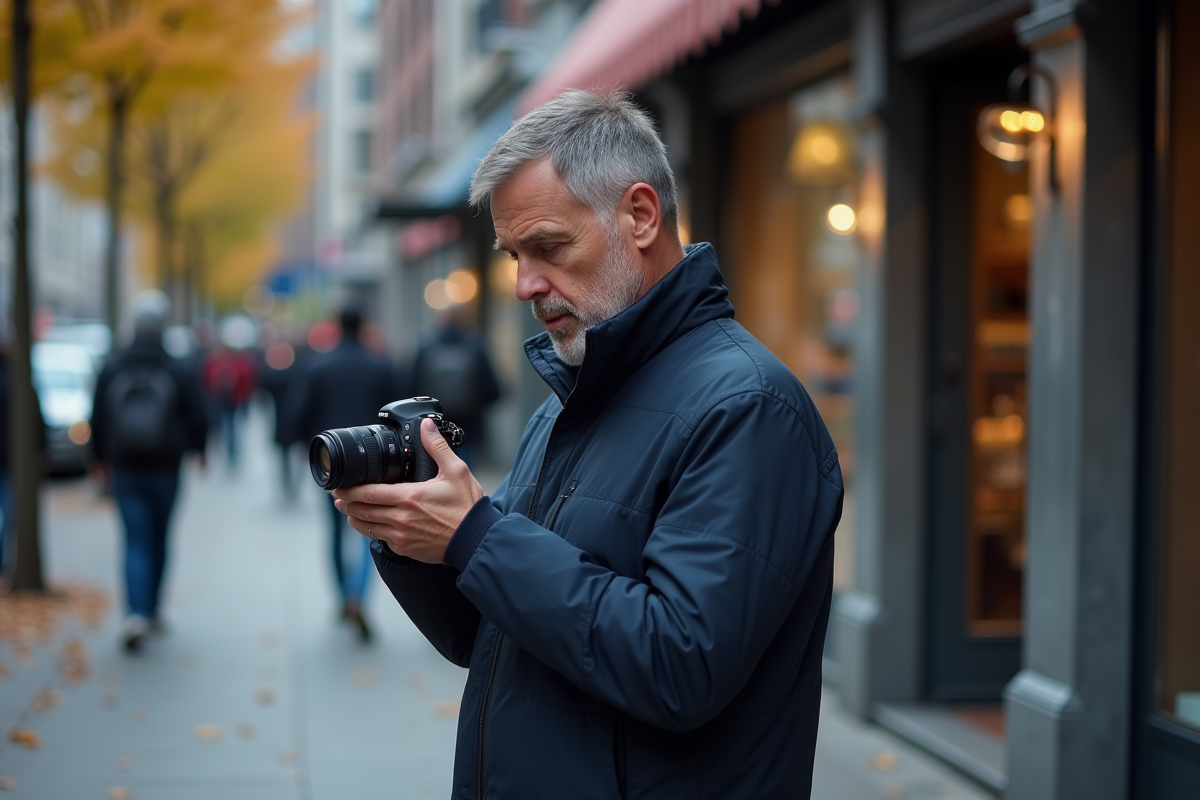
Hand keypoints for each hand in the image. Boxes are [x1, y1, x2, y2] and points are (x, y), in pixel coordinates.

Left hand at [333, 418, 483, 563]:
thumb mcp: (456, 471)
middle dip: (346, 503)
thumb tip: (426, 426)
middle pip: (362, 510)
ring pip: (367, 527)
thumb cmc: (467, 507)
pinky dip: (370, 530)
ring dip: (353, 518)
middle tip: (337, 496)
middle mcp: (400, 518)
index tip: (340, 485)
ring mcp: (401, 535)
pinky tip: (369, 524)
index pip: (369, 493)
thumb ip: (437, 447)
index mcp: (409, 497)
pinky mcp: (405, 548)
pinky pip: (380, 539)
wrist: (475, 540)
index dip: (350, 490)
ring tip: (346, 510)